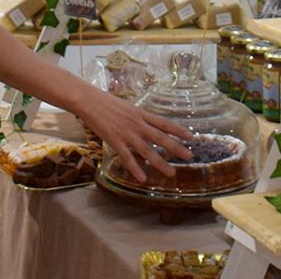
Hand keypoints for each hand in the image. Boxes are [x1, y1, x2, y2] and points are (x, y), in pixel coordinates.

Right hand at [74, 89, 192, 182]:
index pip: (164, 123)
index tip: (191, 137)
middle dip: (176, 148)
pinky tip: (143, 179)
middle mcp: (137, 124)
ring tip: (171, 173)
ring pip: (147, 150)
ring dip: (160, 163)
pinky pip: (127, 157)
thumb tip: (146, 123)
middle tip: (190, 156)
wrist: (89, 101)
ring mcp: (127, 134)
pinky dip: (135, 169)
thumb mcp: (127, 107)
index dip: (178, 130)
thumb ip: (137, 117)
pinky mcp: (115, 141)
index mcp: (141, 114)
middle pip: (160, 138)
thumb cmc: (106, 102)